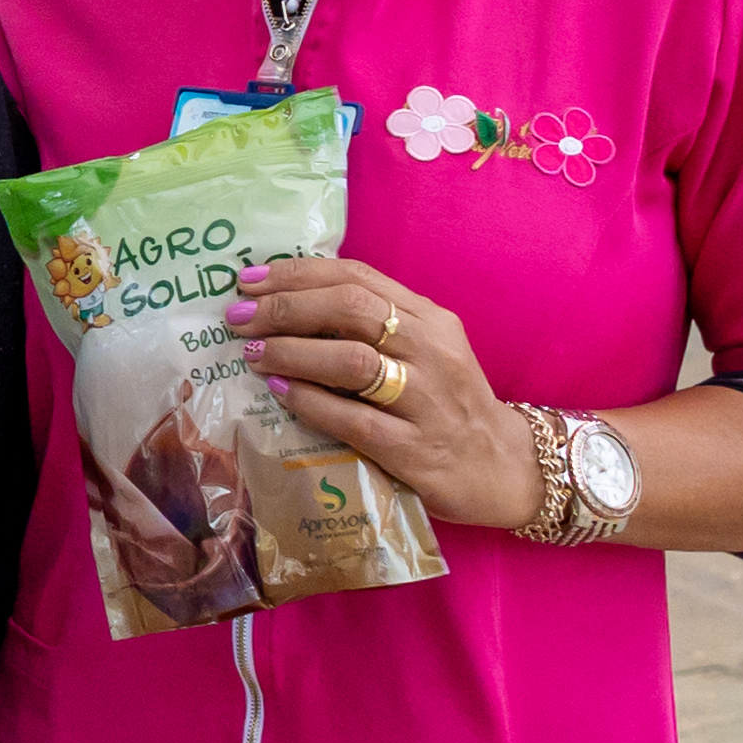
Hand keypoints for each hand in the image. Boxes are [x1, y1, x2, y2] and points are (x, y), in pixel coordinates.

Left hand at [226, 258, 543, 530]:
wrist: (503, 469)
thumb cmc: (449, 405)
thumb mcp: (425, 351)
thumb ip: (374, 327)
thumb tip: (291, 304)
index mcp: (430, 319)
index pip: (358, 277)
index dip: (298, 273)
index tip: (250, 279)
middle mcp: (432, 351)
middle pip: (351, 309)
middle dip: (286, 307)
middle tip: (240, 316)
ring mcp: (426, 401)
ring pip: (352, 360)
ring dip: (292, 351)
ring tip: (253, 352)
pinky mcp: (415, 449)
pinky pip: (354, 419)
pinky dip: (312, 401)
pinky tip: (281, 391)